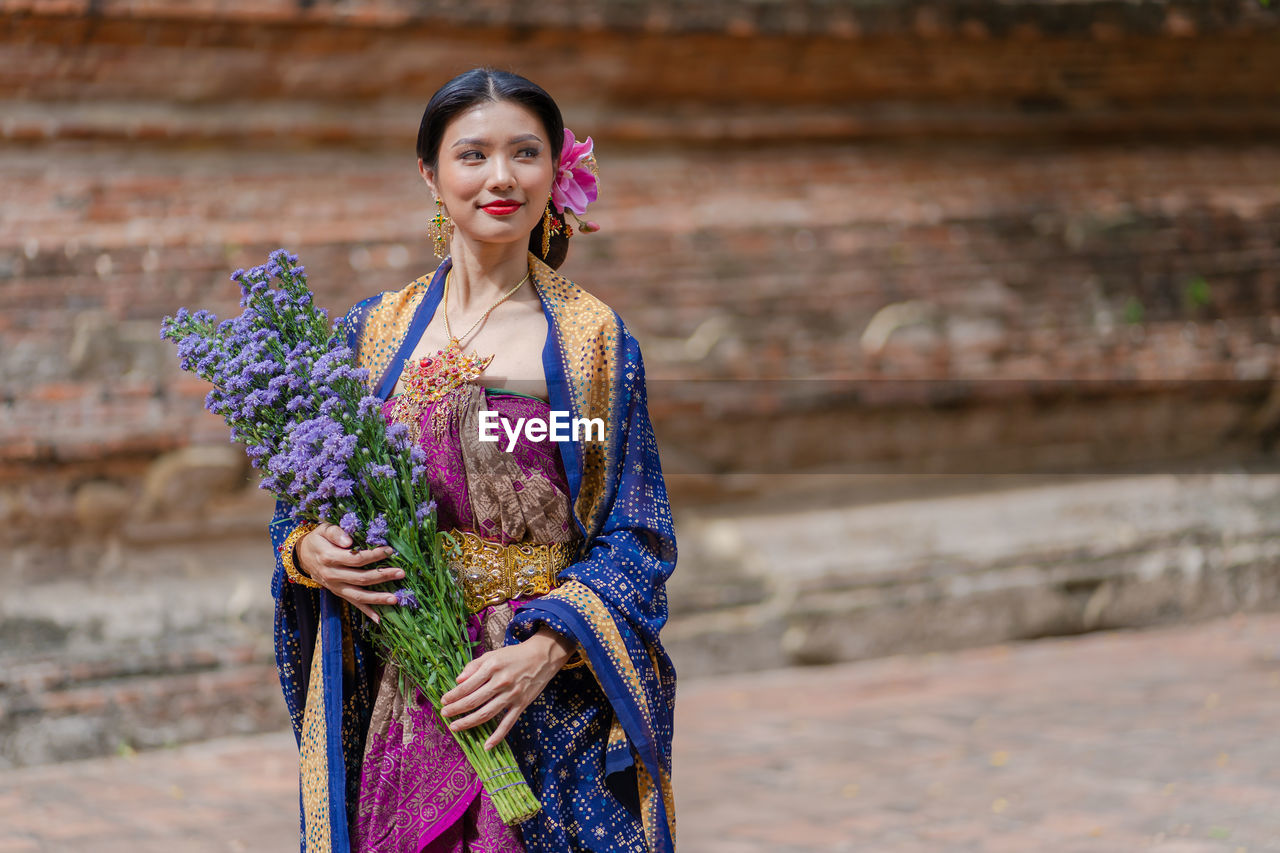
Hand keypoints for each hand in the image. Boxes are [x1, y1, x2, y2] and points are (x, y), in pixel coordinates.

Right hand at [295, 523, 402, 622]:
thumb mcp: (323, 530)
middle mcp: (331, 575)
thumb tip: (349, 541)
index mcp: (329, 558)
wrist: (302, 556)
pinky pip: (353, 603)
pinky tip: (380, 619)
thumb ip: (336, 533)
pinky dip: (367, 612)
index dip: (374, 555)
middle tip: (401, 573)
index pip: (355, 559)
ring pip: (358, 595)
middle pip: (361, 578)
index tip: (390, 551)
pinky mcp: (338, 593)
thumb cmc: (318, 539)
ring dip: (377, 598)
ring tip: (395, 598)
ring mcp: (335, 587)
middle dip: (382, 576)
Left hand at [440, 627, 574, 749]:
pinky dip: (497, 736)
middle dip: (456, 709)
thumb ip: (474, 666)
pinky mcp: (521, 704)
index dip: (453, 695)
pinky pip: (507, 723)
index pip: (467, 685)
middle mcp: (501, 682)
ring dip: (468, 722)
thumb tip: (458, 680)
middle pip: (473, 701)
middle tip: (444, 714)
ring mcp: (511, 695)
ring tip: (455, 727)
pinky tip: (486, 746)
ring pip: (486, 713)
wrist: (542, 656)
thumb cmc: (515, 655)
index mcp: (491, 667)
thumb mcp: (493, 654)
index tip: (443, 700)